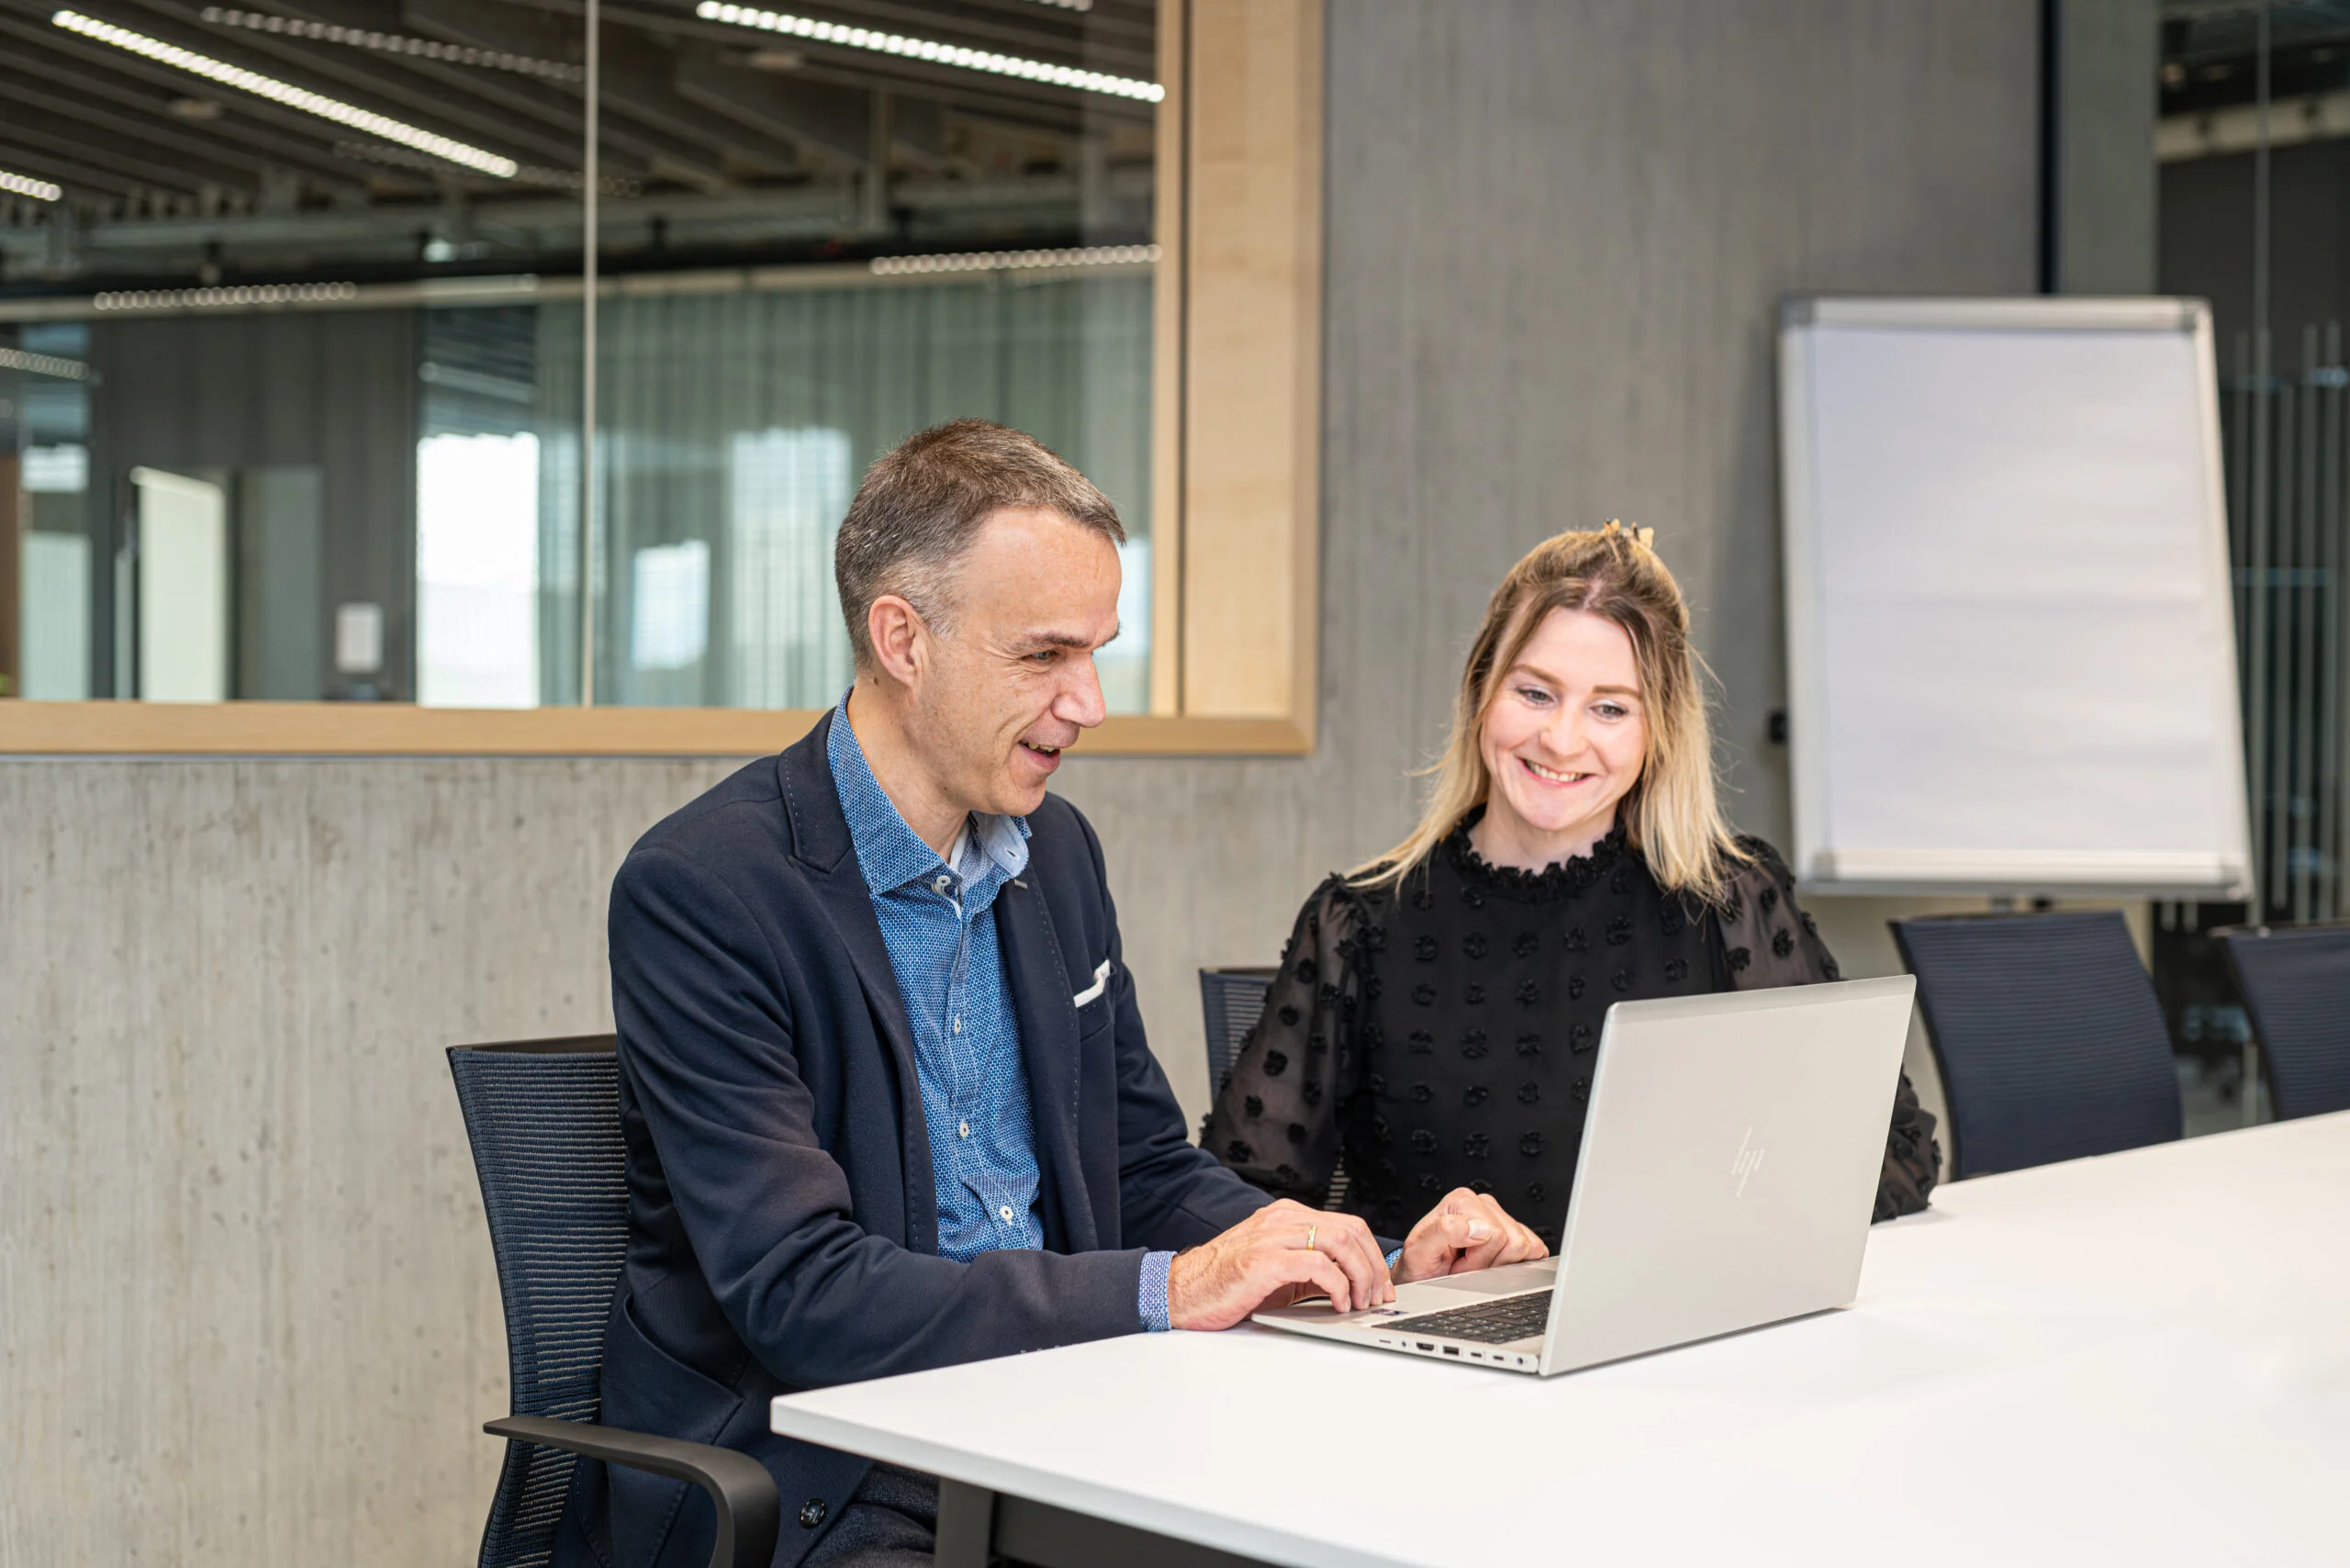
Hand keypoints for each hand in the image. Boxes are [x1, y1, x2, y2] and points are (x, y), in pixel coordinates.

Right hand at [1167, 1200, 1393, 1329]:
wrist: (1181, 1292)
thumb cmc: (1225, 1284)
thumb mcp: (1277, 1270)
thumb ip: (1311, 1268)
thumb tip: (1351, 1283)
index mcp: (1286, 1217)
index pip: (1347, 1224)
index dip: (1372, 1255)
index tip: (1381, 1283)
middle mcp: (1281, 1219)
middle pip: (1351, 1229)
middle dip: (1373, 1266)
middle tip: (1378, 1296)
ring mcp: (1272, 1236)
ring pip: (1340, 1242)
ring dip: (1360, 1276)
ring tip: (1361, 1302)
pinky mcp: (1264, 1260)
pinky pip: (1317, 1265)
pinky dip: (1338, 1286)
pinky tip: (1339, 1304)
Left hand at [1392, 1188, 1547, 1283]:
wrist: (1423, 1276)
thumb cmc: (1421, 1264)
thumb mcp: (1420, 1251)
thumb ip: (1444, 1232)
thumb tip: (1478, 1226)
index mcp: (1462, 1201)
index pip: (1495, 1235)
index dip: (1478, 1259)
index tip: (1457, 1263)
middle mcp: (1483, 1204)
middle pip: (1514, 1242)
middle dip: (1489, 1263)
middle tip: (1464, 1265)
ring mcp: (1500, 1217)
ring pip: (1526, 1246)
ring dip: (1499, 1265)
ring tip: (1474, 1264)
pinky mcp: (1515, 1232)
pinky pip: (1534, 1248)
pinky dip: (1517, 1264)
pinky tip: (1492, 1264)